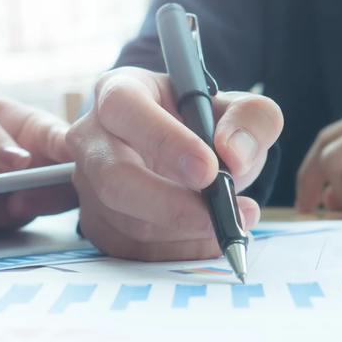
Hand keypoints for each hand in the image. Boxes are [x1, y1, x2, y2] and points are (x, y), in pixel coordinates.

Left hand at [0, 97, 77, 227]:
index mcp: (42, 132)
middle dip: (47, 198)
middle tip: (18, 203)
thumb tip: (19, 160)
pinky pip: (4, 226)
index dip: (74, 152)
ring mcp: (32, 194)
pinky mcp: (11, 218)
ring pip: (37, 212)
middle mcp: (46, 166)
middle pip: (66, 186)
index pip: (65, 142)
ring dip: (6, 213)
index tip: (71, 160)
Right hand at [67, 67, 282, 260]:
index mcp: (119, 90)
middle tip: (221, 213)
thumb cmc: (204, 125)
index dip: (164, 141)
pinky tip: (210, 238)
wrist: (189, 155)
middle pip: (114, 178)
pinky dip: (180, 251)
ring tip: (233, 220)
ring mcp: (88, 183)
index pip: (124, 109)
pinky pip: (134, 251)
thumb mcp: (239, 109)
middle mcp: (92, 136)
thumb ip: (252, 118)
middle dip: (172, 205)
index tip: (208, 170)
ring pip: (129, 222)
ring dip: (187, 232)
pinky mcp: (97, 222)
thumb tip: (235, 154)